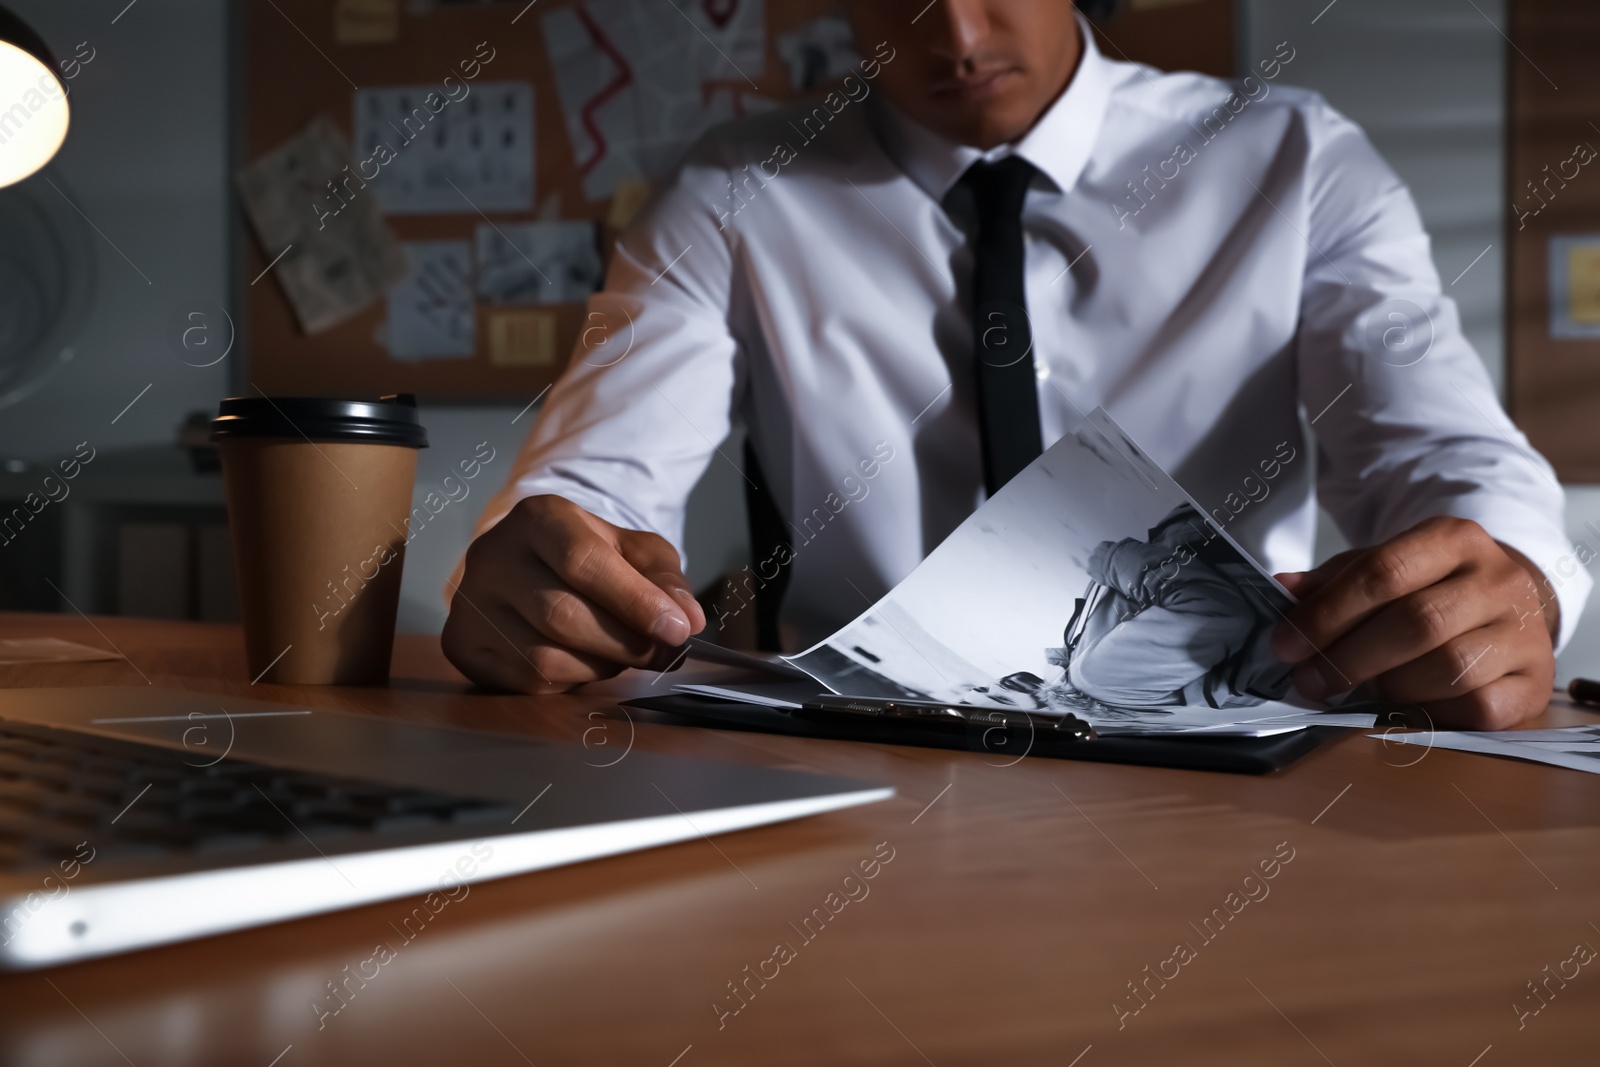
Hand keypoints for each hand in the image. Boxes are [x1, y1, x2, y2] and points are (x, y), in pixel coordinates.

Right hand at [441, 495, 705, 692]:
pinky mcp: (462, 644)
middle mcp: (492, 556)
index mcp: (538, 518)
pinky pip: (526, 682)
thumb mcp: (635, 553)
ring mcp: (471, 603)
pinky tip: (583, 663)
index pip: (582, 561)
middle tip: (660, 652)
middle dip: (624, 643)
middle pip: (562, 615)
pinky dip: (569, 682)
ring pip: (543, 658)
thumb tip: (686, 619)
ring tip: (619, 653)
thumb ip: (664, 581)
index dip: (635, 601)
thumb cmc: (591, 558)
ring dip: (598, 667)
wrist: (531, 567)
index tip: (677, 630)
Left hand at [1271, 516, 1555, 729]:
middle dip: (1349, 658)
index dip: (1327, 613)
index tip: (1286, 645)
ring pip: (1449, 669)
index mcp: (1454, 538)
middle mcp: (1499, 579)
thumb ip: (1332, 581)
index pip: (1382, 572)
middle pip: (1416, 623)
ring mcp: (1524, 632)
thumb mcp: (1381, 568)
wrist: (1508, 605)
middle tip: (1309, 682)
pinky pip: (1481, 708)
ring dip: (1390, 688)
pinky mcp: (1536, 682)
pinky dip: (1435, 713)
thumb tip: (1283, 590)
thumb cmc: (1430, 589)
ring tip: (1362, 690)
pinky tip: (1407, 707)